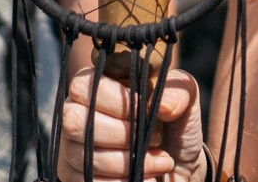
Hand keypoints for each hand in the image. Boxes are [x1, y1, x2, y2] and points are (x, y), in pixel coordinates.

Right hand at [58, 67, 204, 181]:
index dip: (114, 100)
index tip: (146, 111)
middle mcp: (76, 114)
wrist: (177, 164)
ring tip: (160, 161)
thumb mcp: (186, 100)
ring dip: (128, 162)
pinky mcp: (75, 176)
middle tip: (156, 139)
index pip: (84, 85)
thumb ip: (180, 90)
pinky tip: (146, 178)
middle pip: (76, 121)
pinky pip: (88, 181)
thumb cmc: (173, 124)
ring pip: (85, 155)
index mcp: (98, 86)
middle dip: (122, 134)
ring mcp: (71, 148)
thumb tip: (164, 105)